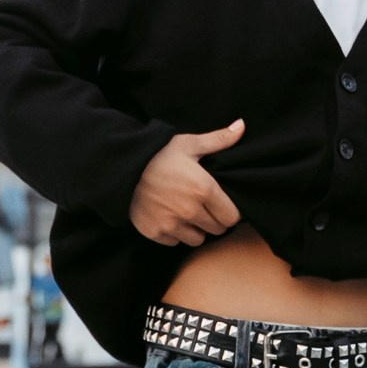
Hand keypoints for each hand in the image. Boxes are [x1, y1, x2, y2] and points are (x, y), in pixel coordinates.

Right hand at [130, 120, 244, 247]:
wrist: (124, 168)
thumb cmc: (160, 155)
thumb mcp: (189, 144)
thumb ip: (219, 140)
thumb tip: (241, 125)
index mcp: (204, 189)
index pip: (232, 217)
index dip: (230, 212)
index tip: (222, 205)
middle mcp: (190, 210)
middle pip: (217, 230)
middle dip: (214, 220)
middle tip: (204, 207)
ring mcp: (172, 224)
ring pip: (197, 239)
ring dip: (196, 230)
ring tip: (186, 213)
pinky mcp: (156, 232)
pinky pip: (175, 242)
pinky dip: (174, 234)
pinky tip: (169, 217)